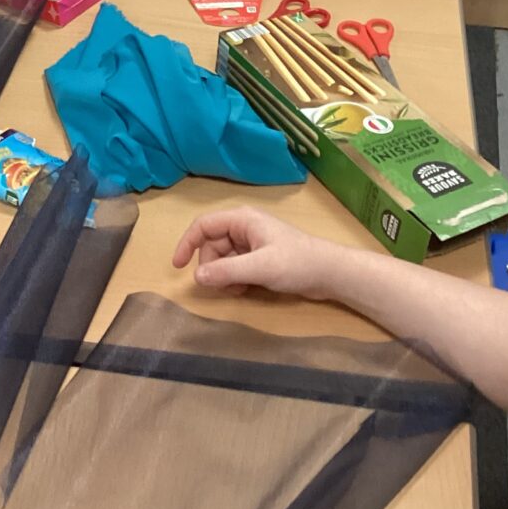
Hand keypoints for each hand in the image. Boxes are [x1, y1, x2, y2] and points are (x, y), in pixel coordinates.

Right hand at [172, 207, 336, 298]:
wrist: (330, 273)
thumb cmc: (296, 263)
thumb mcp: (260, 268)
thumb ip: (227, 272)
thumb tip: (196, 277)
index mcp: (242, 219)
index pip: (203, 226)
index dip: (187, 244)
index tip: (178, 266)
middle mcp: (244, 227)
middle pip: (212, 245)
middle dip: (212, 267)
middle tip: (222, 286)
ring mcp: (252, 243)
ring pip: (223, 258)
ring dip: (224, 276)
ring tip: (239, 289)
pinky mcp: (260, 258)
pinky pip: (235, 266)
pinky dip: (235, 279)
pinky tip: (246, 289)